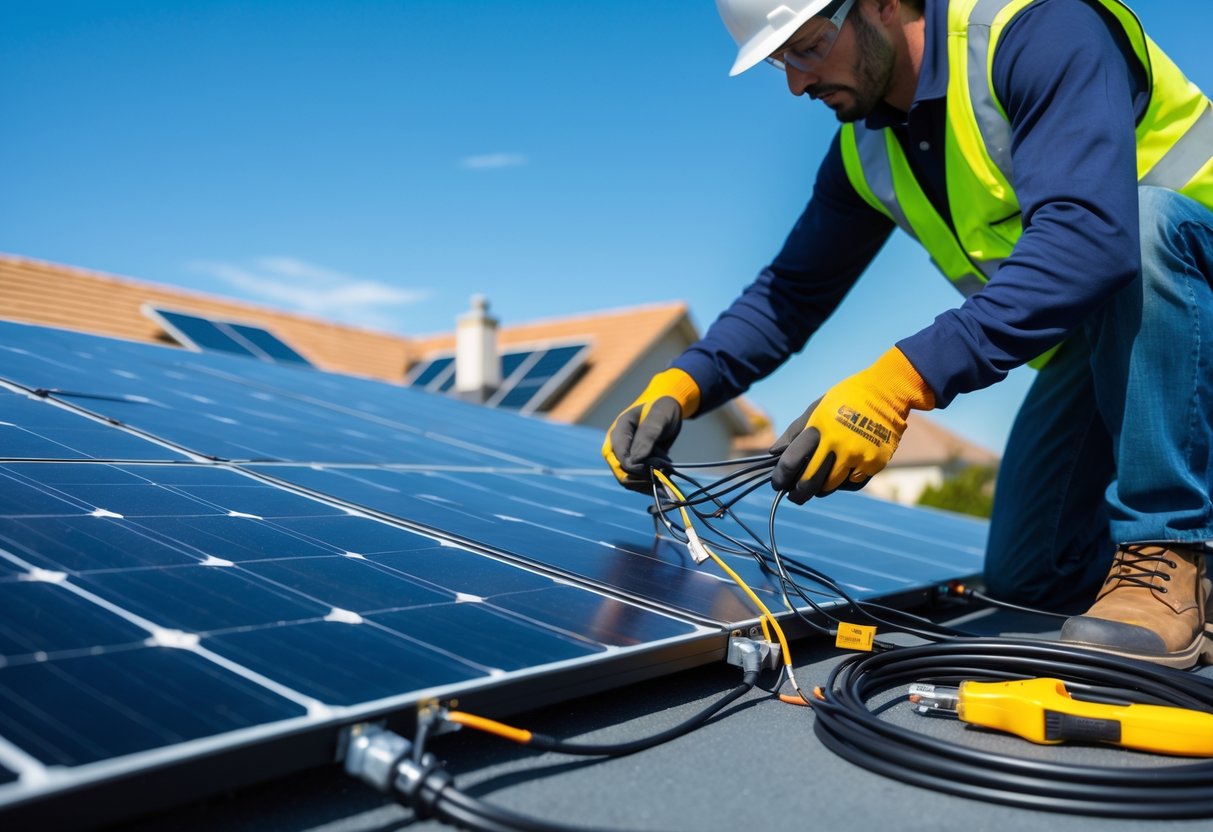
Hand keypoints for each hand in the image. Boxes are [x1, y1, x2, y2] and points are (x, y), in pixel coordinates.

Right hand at [602, 369, 699, 491]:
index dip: (636, 467)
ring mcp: (623, 457)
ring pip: (629, 480)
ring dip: (649, 480)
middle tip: (665, 467)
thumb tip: (635, 460)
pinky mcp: (632, 465)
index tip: (657, 465)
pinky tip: (665, 479)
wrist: (666, 410)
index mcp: (619, 431)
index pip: (620, 457)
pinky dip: (651, 484)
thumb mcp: (659, 417)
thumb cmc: (662, 409)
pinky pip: (636, 482)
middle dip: (644, 475)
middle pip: (621, 472)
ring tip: (667, 467)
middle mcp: (616, 446)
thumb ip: (647, 436)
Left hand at [770, 348, 933, 503]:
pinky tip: (841, 474)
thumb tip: (773, 453)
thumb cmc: (844, 400)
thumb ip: (794, 432)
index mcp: (819, 428)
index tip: (777, 483)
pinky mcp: (875, 463)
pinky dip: (844, 482)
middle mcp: (838, 444)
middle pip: (809, 482)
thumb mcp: (815, 409)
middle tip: (794, 496)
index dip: (780, 477)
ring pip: (831, 486)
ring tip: (815, 486)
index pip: (791, 461)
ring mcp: (858, 455)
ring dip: (820, 489)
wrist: (887, 393)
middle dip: (797, 494)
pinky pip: (852, 484)